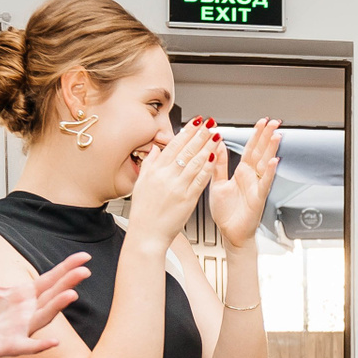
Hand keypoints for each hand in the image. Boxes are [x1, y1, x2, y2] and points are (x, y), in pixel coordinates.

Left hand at [0, 233, 90, 357]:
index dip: (66, 268)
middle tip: (85, 271)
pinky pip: (28, 346)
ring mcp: (20, 329)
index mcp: (21, 295)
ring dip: (57, 306)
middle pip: (52, 295)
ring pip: (43, 317)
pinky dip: (41, 345)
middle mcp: (26, 312)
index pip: (49, 279)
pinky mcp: (8, 345)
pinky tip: (54, 341)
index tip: (84, 257)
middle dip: (68, 283)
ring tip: (71, 294)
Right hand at [128, 119, 215, 244]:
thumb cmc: (144, 213)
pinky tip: (215, 158)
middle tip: (211, 123)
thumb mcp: (140, 184)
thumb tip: (155, 149)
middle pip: (187, 150)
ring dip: (208, 147)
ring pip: (195, 162)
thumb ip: (149, 164)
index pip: (174, 145)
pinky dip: (208, 167)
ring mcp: (178, 187)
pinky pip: (200, 180)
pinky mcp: (187, 200)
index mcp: (155, 171)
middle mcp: (166, 177)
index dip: (187, 131)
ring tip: (217, 136)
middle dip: (201, 134)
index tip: (196, 122)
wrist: (147, 235)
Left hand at [210, 117, 282, 247]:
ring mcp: (256, 187)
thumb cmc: (226, 213)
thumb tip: (217, 145)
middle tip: (274, 122)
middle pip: (260, 152)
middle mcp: (251, 178)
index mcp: (241, 173)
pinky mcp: (258, 198)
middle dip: (267, 137)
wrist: (230, 233)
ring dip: (271, 150)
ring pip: (265, 164)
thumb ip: (219, 164)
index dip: (256, 135)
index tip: (261, 123)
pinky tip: (274, 162)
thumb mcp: (217, 183)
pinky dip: (270, 173)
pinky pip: (265, 183)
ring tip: (277, 136)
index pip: (250, 149)